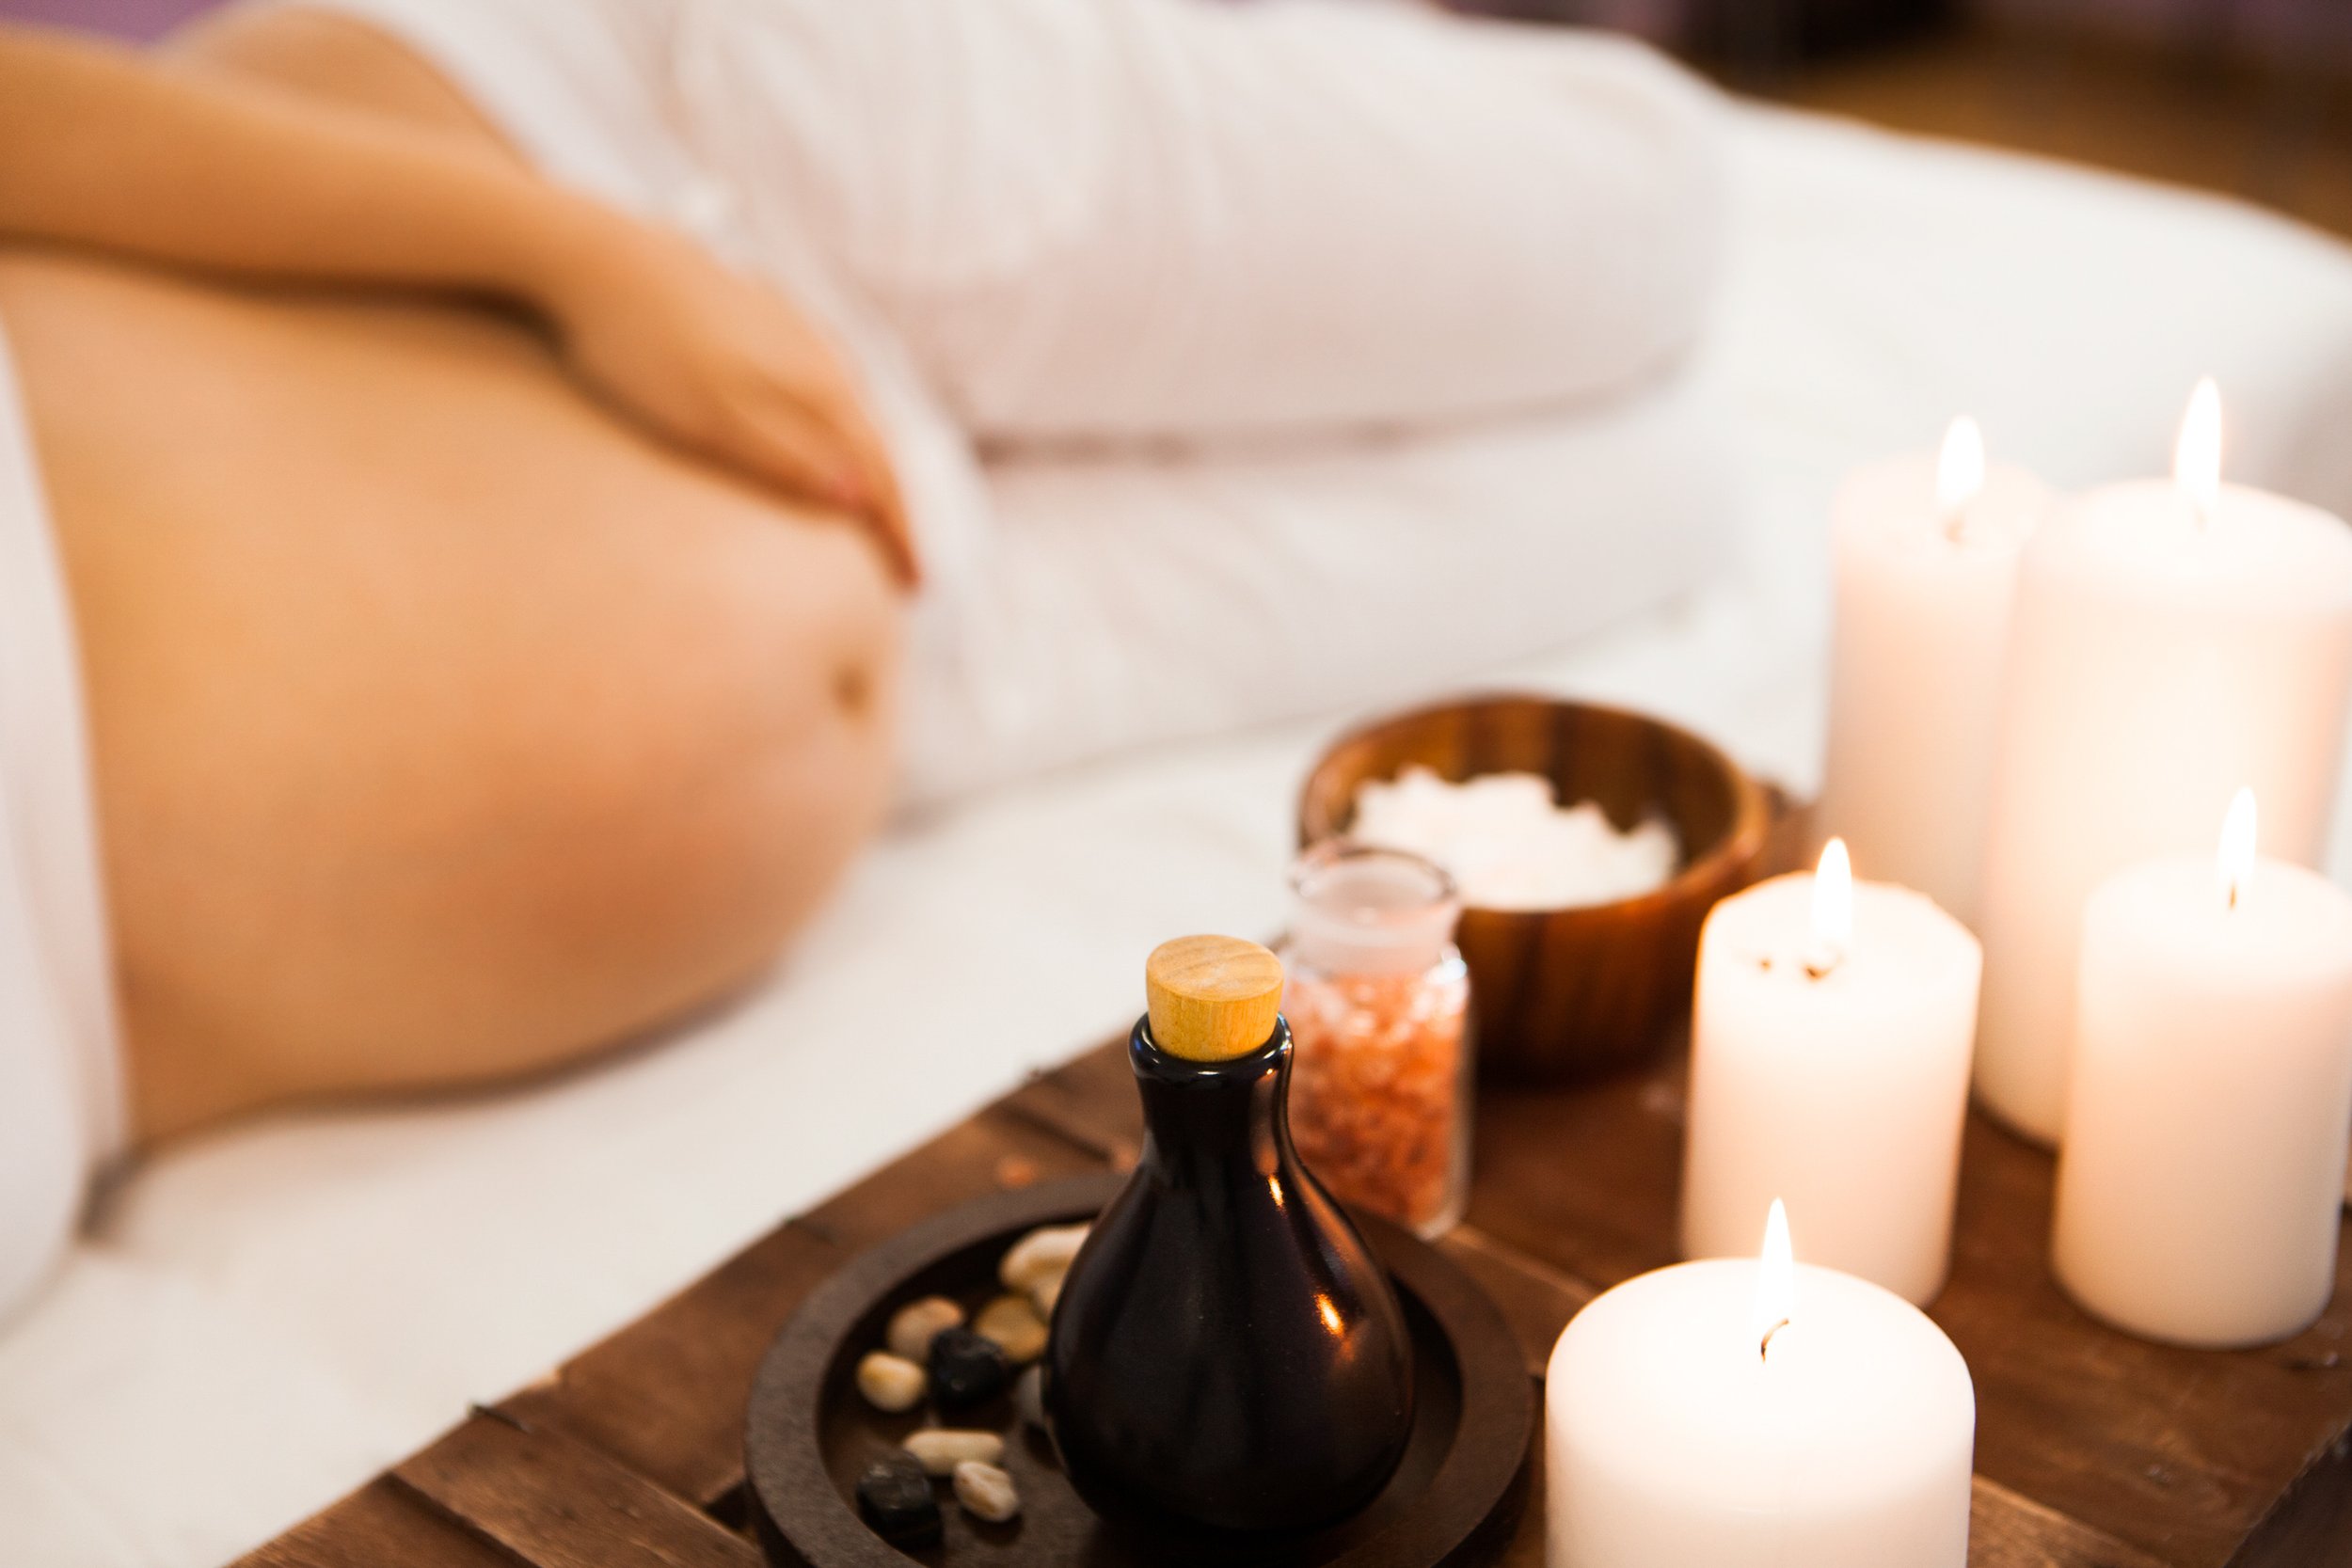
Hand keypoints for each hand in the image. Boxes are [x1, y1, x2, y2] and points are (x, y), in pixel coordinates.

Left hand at [546, 224, 917, 585]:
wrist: (596, 257)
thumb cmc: (644, 350)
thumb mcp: (711, 420)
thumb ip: (788, 459)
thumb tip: (861, 498)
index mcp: (820, 388)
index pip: (880, 477)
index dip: (899, 535)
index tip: (913, 587)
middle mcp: (823, 356)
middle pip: (877, 446)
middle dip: (894, 508)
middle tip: (904, 565)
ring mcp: (795, 331)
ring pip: (852, 412)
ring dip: (870, 465)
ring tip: (873, 507)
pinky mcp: (763, 316)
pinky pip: (823, 384)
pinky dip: (837, 425)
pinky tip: (824, 428)